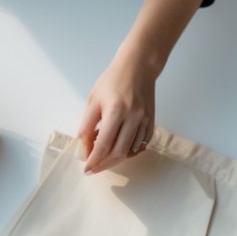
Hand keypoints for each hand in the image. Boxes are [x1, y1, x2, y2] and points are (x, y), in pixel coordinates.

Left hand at [78, 52, 156, 173]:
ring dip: (116, 158)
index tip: (86, 169)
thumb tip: (84, 149)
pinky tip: (119, 149)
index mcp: (115, 111)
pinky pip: (140, 144)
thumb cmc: (112, 81)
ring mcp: (145, 120)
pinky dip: (129, 151)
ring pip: (130, 151)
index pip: (103, 145)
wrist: (138, 67)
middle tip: (94, 169)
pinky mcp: (152, 121)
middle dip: (104, 164)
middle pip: (118, 153)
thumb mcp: (93, 100)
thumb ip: (87, 126)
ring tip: (104, 158)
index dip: (93, 160)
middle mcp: (133, 117)